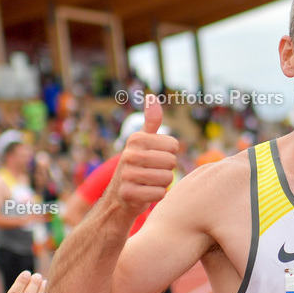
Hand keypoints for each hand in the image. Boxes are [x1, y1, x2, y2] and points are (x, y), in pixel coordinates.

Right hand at [113, 95, 178, 216]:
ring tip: (149, 182)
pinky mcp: (128, 193)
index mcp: (136, 139)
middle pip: (171, 162)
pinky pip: (160, 193)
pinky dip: (157, 196)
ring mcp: (127, 174)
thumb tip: (151, 96)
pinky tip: (146, 193)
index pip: (173, 145)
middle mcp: (129, 154)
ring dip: (162, 184)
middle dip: (166, 170)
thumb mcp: (143, 141)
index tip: (155, 158)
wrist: (120, 197)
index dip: (169, 154)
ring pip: (167, 179)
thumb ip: (151, 121)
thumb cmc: (138, 165)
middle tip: (152, 172)